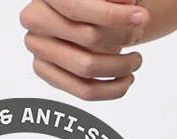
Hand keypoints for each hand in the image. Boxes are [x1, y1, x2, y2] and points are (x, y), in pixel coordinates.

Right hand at [20, 0, 148, 100]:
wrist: (79, 16)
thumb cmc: (95, 1)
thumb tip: (128, 4)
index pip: (78, 8)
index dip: (113, 15)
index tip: (142, 17)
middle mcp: (34, 19)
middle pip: (88, 37)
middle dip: (122, 38)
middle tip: (139, 34)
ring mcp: (37, 47)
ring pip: (87, 68)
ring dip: (121, 67)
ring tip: (136, 60)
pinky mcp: (44, 70)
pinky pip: (84, 91)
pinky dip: (113, 89)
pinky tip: (126, 78)